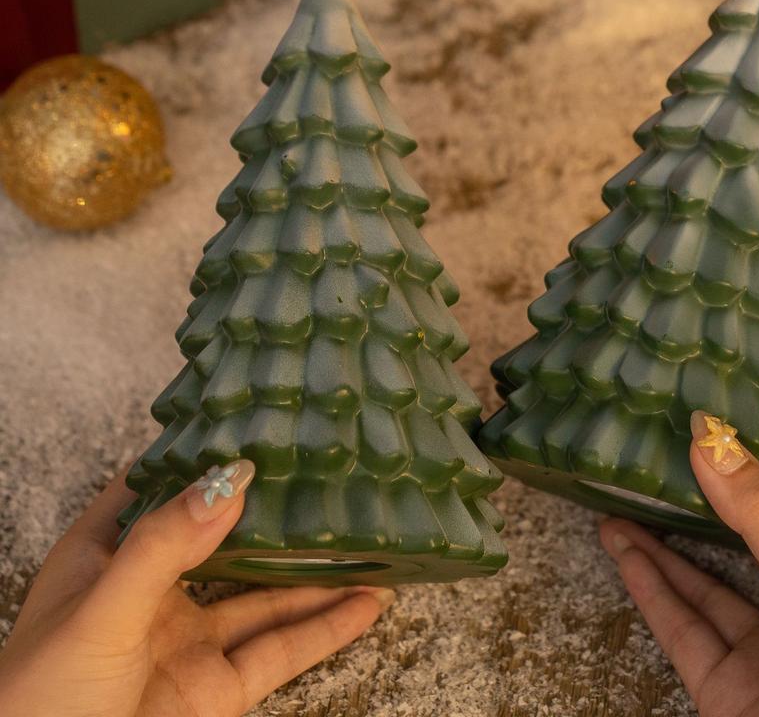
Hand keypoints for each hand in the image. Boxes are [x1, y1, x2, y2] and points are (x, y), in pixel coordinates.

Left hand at [0, 462, 393, 716]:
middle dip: (274, 510)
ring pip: (265, 595)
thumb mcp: (101, 612)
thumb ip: (164, 547)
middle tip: (328, 474)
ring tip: (367, 537)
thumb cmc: (39, 703)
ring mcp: (188, 642)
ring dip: (316, 572)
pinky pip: (279, 651)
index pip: (156, 486)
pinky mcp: (216, 690)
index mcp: (105, 556)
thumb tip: (230, 482)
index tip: (249, 420)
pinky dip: (326, 629)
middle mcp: (152, 591)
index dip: (199, 455)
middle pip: (225, 537)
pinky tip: (366, 604)